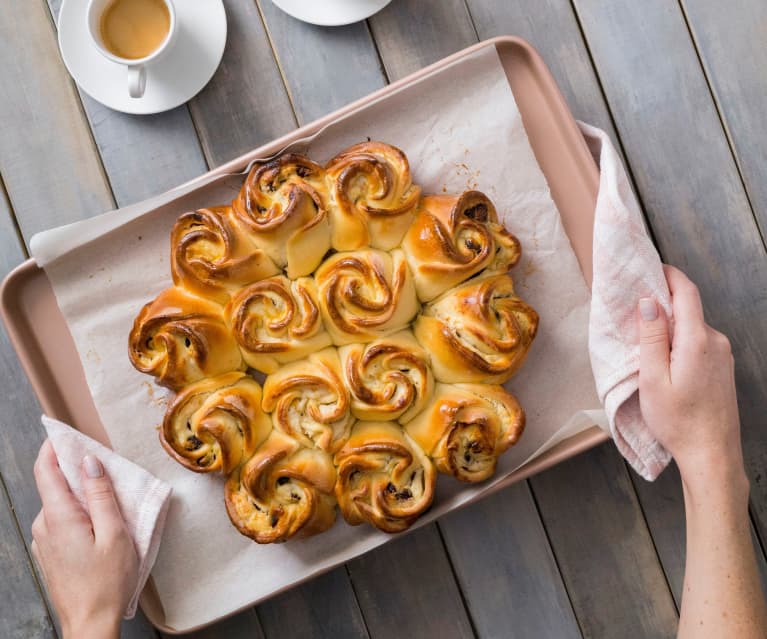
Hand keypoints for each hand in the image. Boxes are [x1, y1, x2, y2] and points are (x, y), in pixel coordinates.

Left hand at [31, 440, 137, 638]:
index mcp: (59, 517)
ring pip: (60, 503)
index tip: (62, 431)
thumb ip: (101, 495)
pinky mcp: (50, 551)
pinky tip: (100, 519)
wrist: (89, 624)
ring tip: (109, 494)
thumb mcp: (115, 533)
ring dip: (80, 492)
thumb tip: (90, 463)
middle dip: (75, 469)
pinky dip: (78, 510)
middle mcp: (45, 525)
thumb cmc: (107, 582)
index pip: (46, 470)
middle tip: (102, 461)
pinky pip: (61, 519)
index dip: (53, 447)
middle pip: (55, 484)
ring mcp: (44, 540)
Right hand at [638, 265, 745, 492]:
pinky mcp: (722, 368)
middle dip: (663, 302)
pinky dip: (680, 340)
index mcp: (697, 341)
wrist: (712, 455)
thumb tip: (648, 302)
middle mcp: (716, 342)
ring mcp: (723, 355)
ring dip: (670, 325)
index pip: (686, 292)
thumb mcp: (653, 378)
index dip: (668, 274)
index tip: (649, 267)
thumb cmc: (678, 421)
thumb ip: (651, 337)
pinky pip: (699, 342)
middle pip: (689, 308)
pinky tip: (663, 359)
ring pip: (693, 327)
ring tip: (644, 339)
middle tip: (634, 306)